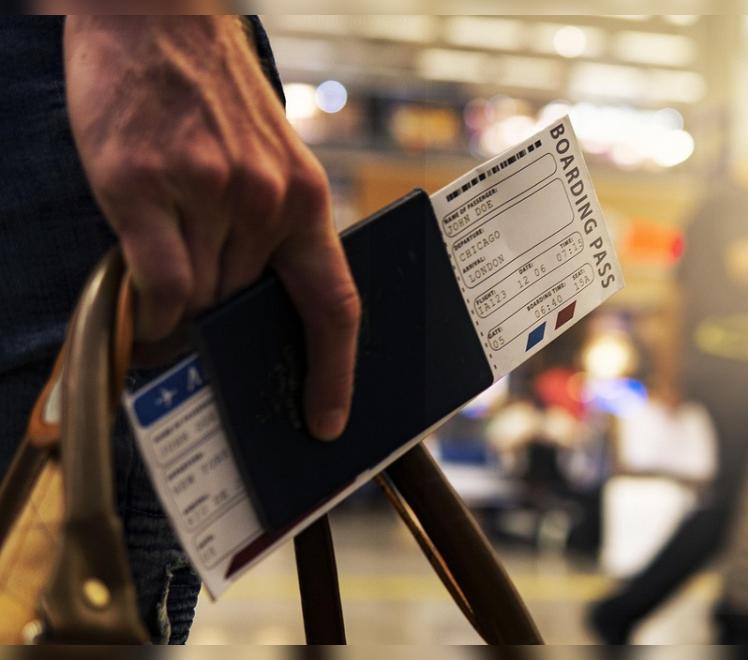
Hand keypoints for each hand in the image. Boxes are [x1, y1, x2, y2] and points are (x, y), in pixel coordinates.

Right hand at [64, 16, 359, 439]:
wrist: (156, 22)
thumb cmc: (213, 97)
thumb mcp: (271, 161)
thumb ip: (270, 231)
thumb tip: (251, 311)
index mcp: (306, 199)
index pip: (335, 305)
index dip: (334, 372)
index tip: (327, 419)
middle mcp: (263, 201)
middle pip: (244, 307)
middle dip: (222, 323)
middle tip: (199, 324)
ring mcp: (205, 193)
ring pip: (197, 300)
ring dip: (179, 309)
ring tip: (161, 285)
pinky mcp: (143, 186)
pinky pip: (156, 283)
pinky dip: (149, 307)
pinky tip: (143, 303)